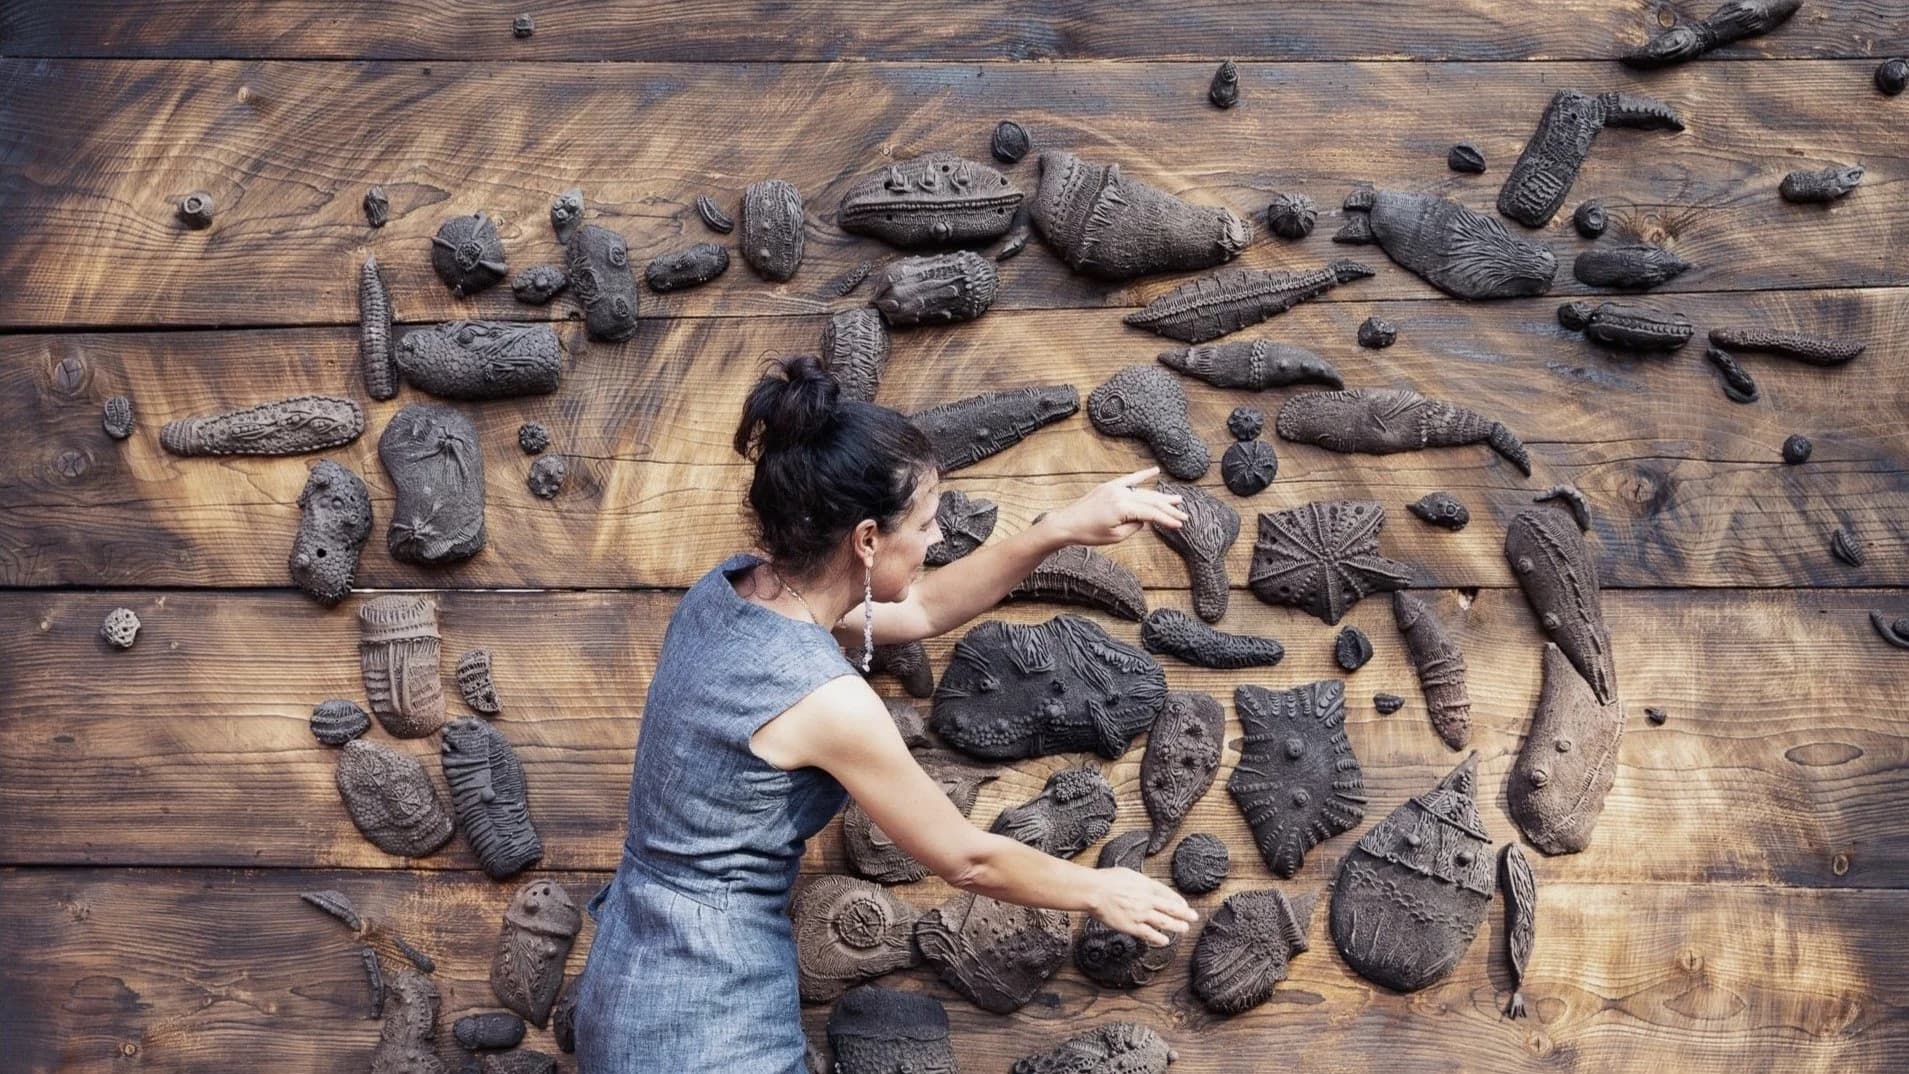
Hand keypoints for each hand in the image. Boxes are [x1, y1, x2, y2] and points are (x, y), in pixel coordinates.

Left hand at [1043, 467, 1188, 546]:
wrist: (1066, 524)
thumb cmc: (1089, 534)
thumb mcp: (1116, 536)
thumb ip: (1135, 526)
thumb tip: (1146, 519)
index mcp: (1123, 508)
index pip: (1151, 513)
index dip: (1167, 519)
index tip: (1180, 525)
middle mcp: (1120, 494)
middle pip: (1150, 501)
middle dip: (1168, 509)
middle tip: (1184, 514)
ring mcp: (1114, 488)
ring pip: (1142, 492)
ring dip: (1160, 496)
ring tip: (1176, 500)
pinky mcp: (1109, 486)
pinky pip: (1129, 479)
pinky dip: (1143, 475)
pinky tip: (1155, 471)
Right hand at [1088, 866, 1198, 945]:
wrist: (1095, 891)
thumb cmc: (1107, 880)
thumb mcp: (1129, 873)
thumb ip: (1140, 881)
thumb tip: (1145, 885)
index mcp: (1147, 885)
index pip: (1168, 893)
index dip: (1178, 900)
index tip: (1184, 905)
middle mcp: (1148, 900)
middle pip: (1171, 908)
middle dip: (1185, 914)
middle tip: (1193, 917)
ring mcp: (1141, 914)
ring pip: (1165, 922)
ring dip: (1177, 926)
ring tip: (1184, 929)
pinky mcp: (1132, 926)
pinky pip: (1149, 934)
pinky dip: (1159, 938)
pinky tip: (1165, 941)